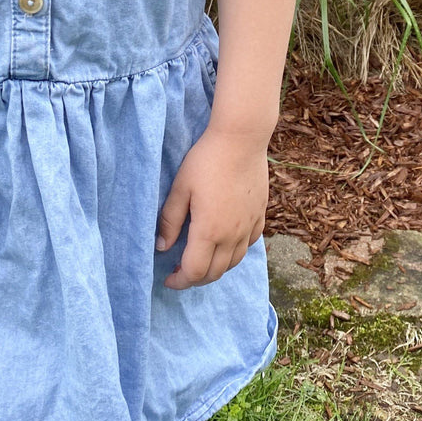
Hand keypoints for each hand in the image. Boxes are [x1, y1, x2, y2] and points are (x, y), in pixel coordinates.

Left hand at [156, 127, 268, 289]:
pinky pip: (249, 245)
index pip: (195, 272)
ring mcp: (249, 226)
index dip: (180, 281)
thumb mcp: (180, 189)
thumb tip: (162, 248)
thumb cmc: (206, 161)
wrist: (241, 139)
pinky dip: (235, 252)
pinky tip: (225, 243)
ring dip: (216, 268)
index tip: (168, 278)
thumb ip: (169, 221)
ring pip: (234, 262)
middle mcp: (232, 235)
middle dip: (196, 279)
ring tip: (202, 259)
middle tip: (181, 271)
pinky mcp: (259, 215)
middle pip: (215, 273)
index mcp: (209, 231)